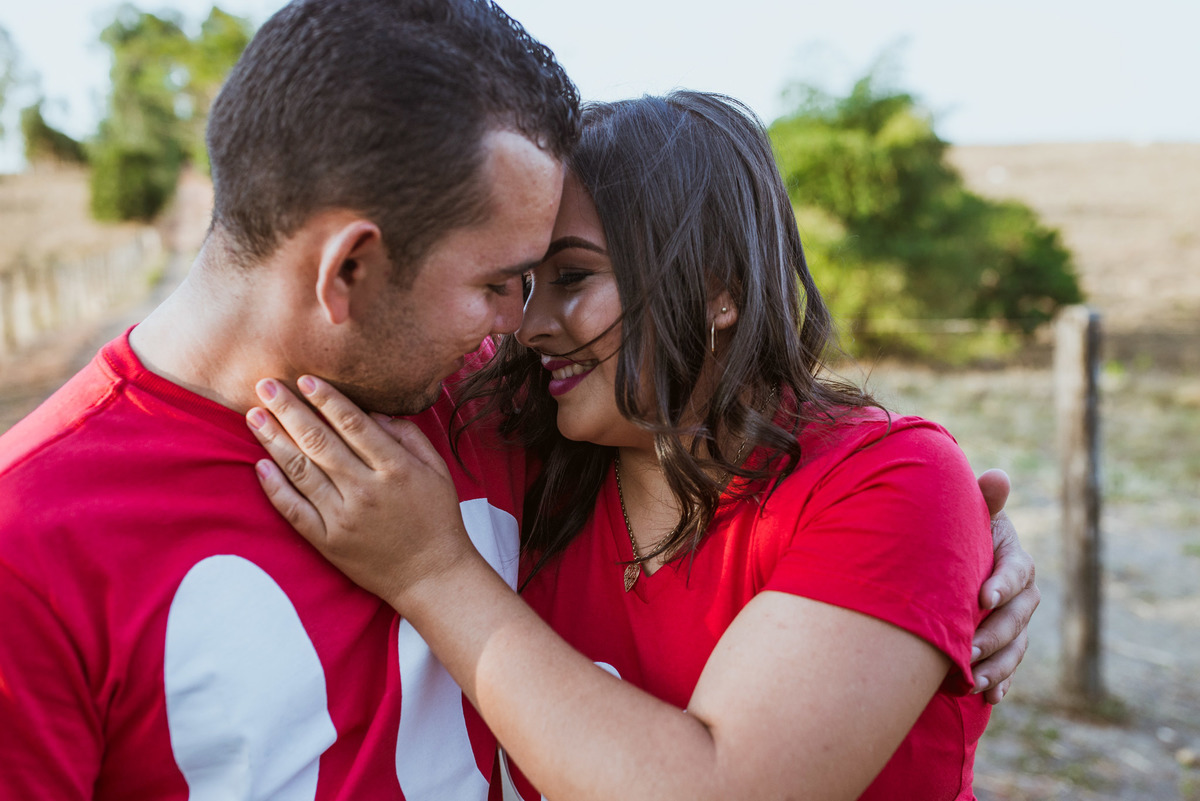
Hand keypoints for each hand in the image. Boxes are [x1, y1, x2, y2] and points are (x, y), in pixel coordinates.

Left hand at [246, 375, 473, 606]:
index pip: (353, 424)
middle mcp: (366, 490)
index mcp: (395, 468)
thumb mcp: (437, 471)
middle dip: (289, 410)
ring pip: (301, 471)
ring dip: (274, 440)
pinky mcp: (328, 542)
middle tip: (265, 386)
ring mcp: (344, 517)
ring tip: (254, 416)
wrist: (432, 576)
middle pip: (319, 441)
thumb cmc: (437, 519)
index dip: (326, 399)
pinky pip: (294, 510)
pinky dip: (275, 487)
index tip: (304, 379)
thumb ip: (410, 436)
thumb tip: (376, 413)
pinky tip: (260, 464)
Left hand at [971, 469, 1039, 703]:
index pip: (1017, 573)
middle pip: (1017, 619)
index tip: (982, 597)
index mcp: (1015, 559)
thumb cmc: (960, 530)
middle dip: (994, 636)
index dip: (1002, 585)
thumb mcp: (970, 513)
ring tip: (974, 682)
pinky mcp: (1002, 645)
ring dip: (997, 667)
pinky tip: (989, 699)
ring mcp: (1013, 622)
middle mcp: (1021, 594)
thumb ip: (984, 499)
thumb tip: (996, 476)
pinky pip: (1008, 668)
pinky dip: (1001, 684)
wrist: (947, 555)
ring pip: (1014, 648)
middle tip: (968, 651)